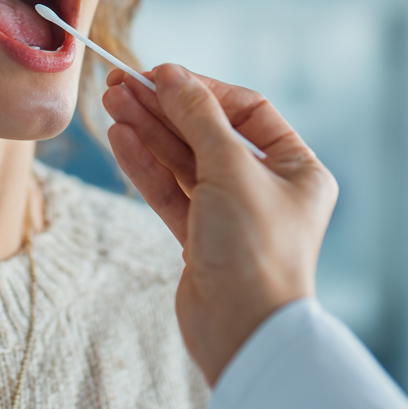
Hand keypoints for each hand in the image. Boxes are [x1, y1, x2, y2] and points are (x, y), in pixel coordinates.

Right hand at [102, 64, 337, 386]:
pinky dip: (145, 165)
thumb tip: (171, 75)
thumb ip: (198, 117)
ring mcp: (231, 213)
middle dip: (164, 108)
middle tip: (121, 84)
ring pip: (183, 160)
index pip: (246, 110)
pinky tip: (120, 138)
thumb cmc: (255, 249)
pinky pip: (170, 190)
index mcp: (296, 168)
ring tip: (111, 102)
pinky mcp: (200, 238)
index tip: (160, 75)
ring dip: (148, 131)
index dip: (202, 89)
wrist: (242, 334)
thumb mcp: (230, 169)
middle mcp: (266, 187)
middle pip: (207, 133)